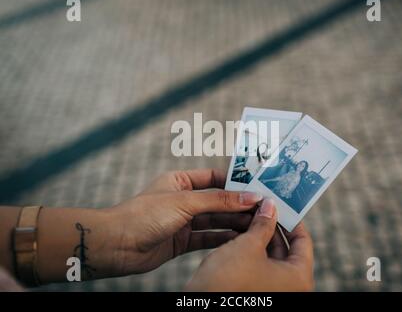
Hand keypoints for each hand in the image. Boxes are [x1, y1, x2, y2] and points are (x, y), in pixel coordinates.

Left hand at [108, 169, 262, 275]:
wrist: (116, 245)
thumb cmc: (143, 215)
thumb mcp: (185, 202)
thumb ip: (218, 201)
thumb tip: (249, 196)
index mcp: (181, 181)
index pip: (215, 178)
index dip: (236, 183)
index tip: (258, 188)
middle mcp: (183, 200)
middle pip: (218, 201)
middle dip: (238, 206)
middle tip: (263, 210)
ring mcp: (183, 221)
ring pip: (214, 220)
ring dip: (234, 223)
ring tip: (256, 225)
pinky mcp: (182, 241)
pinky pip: (207, 238)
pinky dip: (222, 239)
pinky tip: (239, 239)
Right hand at [185, 199, 313, 290]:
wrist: (201, 304)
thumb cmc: (229, 281)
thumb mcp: (248, 245)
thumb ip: (263, 224)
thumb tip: (270, 206)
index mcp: (298, 278)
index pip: (303, 241)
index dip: (291, 220)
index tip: (280, 205)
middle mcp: (290, 287)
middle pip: (286, 249)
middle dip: (271, 226)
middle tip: (260, 207)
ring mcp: (273, 290)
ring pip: (270, 257)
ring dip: (259, 236)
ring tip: (246, 216)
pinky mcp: (256, 291)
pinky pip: (259, 266)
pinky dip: (251, 250)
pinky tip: (237, 234)